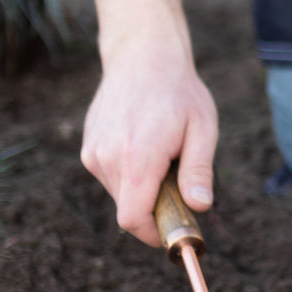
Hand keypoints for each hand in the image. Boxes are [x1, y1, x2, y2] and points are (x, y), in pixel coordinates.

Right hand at [80, 38, 217, 245]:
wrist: (143, 57)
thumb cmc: (180, 93)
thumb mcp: (202, 130)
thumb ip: (198, 171)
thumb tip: (200, 207)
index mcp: (137, 158)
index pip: (132, 219)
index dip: (153, 234)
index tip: (174, 231)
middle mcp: (107, 158)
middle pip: (128, 209)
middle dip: (155, 208)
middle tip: (181, 185)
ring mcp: (93, 152)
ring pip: (120, 193)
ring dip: (143, 189)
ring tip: (163, 155)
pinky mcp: (88, 147)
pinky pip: (110, 176)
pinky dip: (130, 174)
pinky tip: (145, 144)